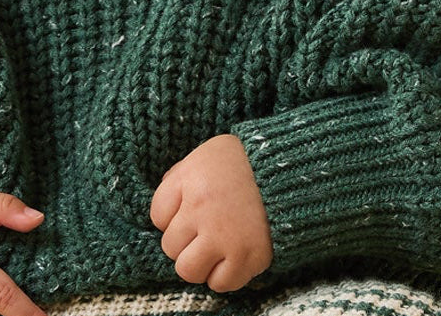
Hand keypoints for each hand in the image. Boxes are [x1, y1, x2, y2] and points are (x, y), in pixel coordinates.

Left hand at [149, 133, 273, 291]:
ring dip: (198, 262)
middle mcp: (204, 211)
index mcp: (191, 181)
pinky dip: (223, 274)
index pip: (157, 217)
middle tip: (202, 229)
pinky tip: (231, 255)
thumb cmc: (238, 163)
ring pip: (188, 271)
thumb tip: (163, 214)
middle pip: (170, 247)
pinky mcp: (250, 257)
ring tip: (213, 246)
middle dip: (183, 240)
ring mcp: (227, 237)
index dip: (170, 215)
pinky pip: (220, 284)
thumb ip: (177, 181)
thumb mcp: (201, 157)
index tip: (188, 208)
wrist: (284, 168)